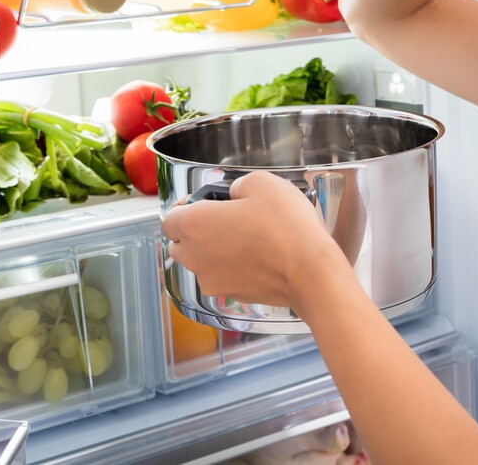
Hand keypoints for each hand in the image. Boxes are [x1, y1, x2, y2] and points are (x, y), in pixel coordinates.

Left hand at [161, 171, 346, 310]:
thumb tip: (234, 196)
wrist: (309, 272)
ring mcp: (211, 279)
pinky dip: (231, 268)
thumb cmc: (285, 226)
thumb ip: (237, 185)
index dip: (184, 208)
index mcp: (194, 225)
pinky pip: (222, 277)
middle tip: (225, 219)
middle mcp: (195, 256)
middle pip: (180, 244)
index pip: (169, 219)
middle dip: (195, 232)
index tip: (203, 202)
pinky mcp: (231, 295)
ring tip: (245, 238)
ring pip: (200, 263)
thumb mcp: (261, 182)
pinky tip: (257, 257)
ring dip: (213, 251)